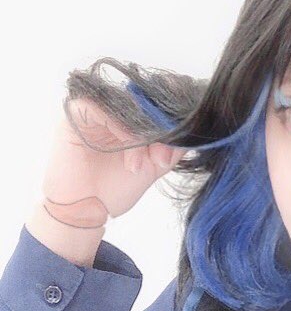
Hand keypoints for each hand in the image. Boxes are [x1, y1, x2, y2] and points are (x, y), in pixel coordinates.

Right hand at [42, 96, 187, 226]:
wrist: (85, 212)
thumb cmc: (115, 188)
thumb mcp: (154, 165)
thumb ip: (173, 146)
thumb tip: (195, 128)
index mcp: (127, 117)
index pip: (152, 99)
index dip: (172, 105)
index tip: (192, 118)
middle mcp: (110, 107)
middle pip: (142, 99)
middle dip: (161, 126)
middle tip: (167, 152)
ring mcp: (93, 108)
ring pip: (126, 104)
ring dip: (142, 134)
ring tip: (144, 164)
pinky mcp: (75, 113)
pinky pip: (103, 109)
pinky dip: (123, 131)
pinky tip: (132, 157)